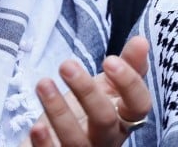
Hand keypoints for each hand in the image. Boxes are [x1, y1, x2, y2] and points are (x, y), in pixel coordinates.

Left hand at [25, 35, 150, 146]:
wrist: (66, 137)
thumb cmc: (93, 107)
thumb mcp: (111, 85)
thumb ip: (128, 64)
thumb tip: (141, 40)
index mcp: (125, 118)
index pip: (138, 105)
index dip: (128, 84)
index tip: (109, 60)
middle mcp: (108, 138)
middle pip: (104, 119)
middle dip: (86, 91)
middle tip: (66, 65)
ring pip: (76, 139)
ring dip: (58, 111)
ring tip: (43, 84)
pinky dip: (45, 143)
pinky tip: (36, 126)